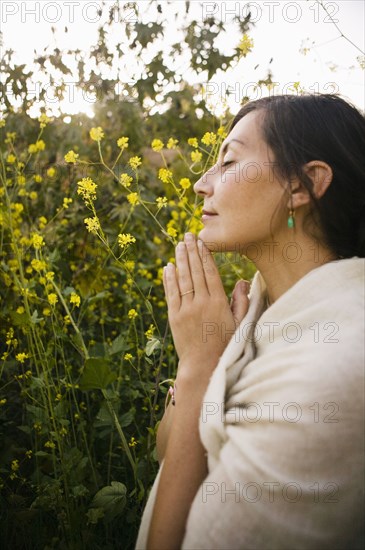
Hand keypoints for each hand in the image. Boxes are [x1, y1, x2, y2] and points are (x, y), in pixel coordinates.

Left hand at [163, 233, 249, 381]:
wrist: (203, 365)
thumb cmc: (225, 344)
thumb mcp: (239, 324)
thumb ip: (241, 301)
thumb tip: (241, 281)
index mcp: (218, 303)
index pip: (210, 272)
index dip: (205, 255)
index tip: (202, 242)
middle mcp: (201, 303)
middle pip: (195, 271)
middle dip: (191, 251)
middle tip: (188, 235)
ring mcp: (185, 310)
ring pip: (182, 279)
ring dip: (180, 260)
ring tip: (179, 245)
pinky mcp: (174, 317)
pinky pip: (171, 293)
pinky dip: (169, 279)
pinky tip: (169, 267)